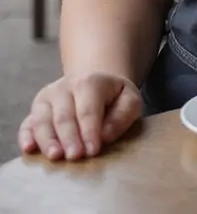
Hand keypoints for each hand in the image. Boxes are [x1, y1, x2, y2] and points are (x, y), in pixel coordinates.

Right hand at [18, 73, 142, 159]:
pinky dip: (26, 136)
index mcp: (89, 81)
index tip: (94, 150)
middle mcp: (64, 87)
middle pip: (64, 115)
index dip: (90, 130)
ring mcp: (47, 98)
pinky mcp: (36, 111)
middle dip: (69, 137)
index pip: (88, 109)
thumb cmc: (114, 97)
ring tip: (55, 156)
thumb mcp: (129, 99)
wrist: (94, 84)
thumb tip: (105, 134)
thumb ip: (123, 114)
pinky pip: (27, 123)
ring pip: (42, 119)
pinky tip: (29, 149)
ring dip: (47, 139)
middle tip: (75, 157)